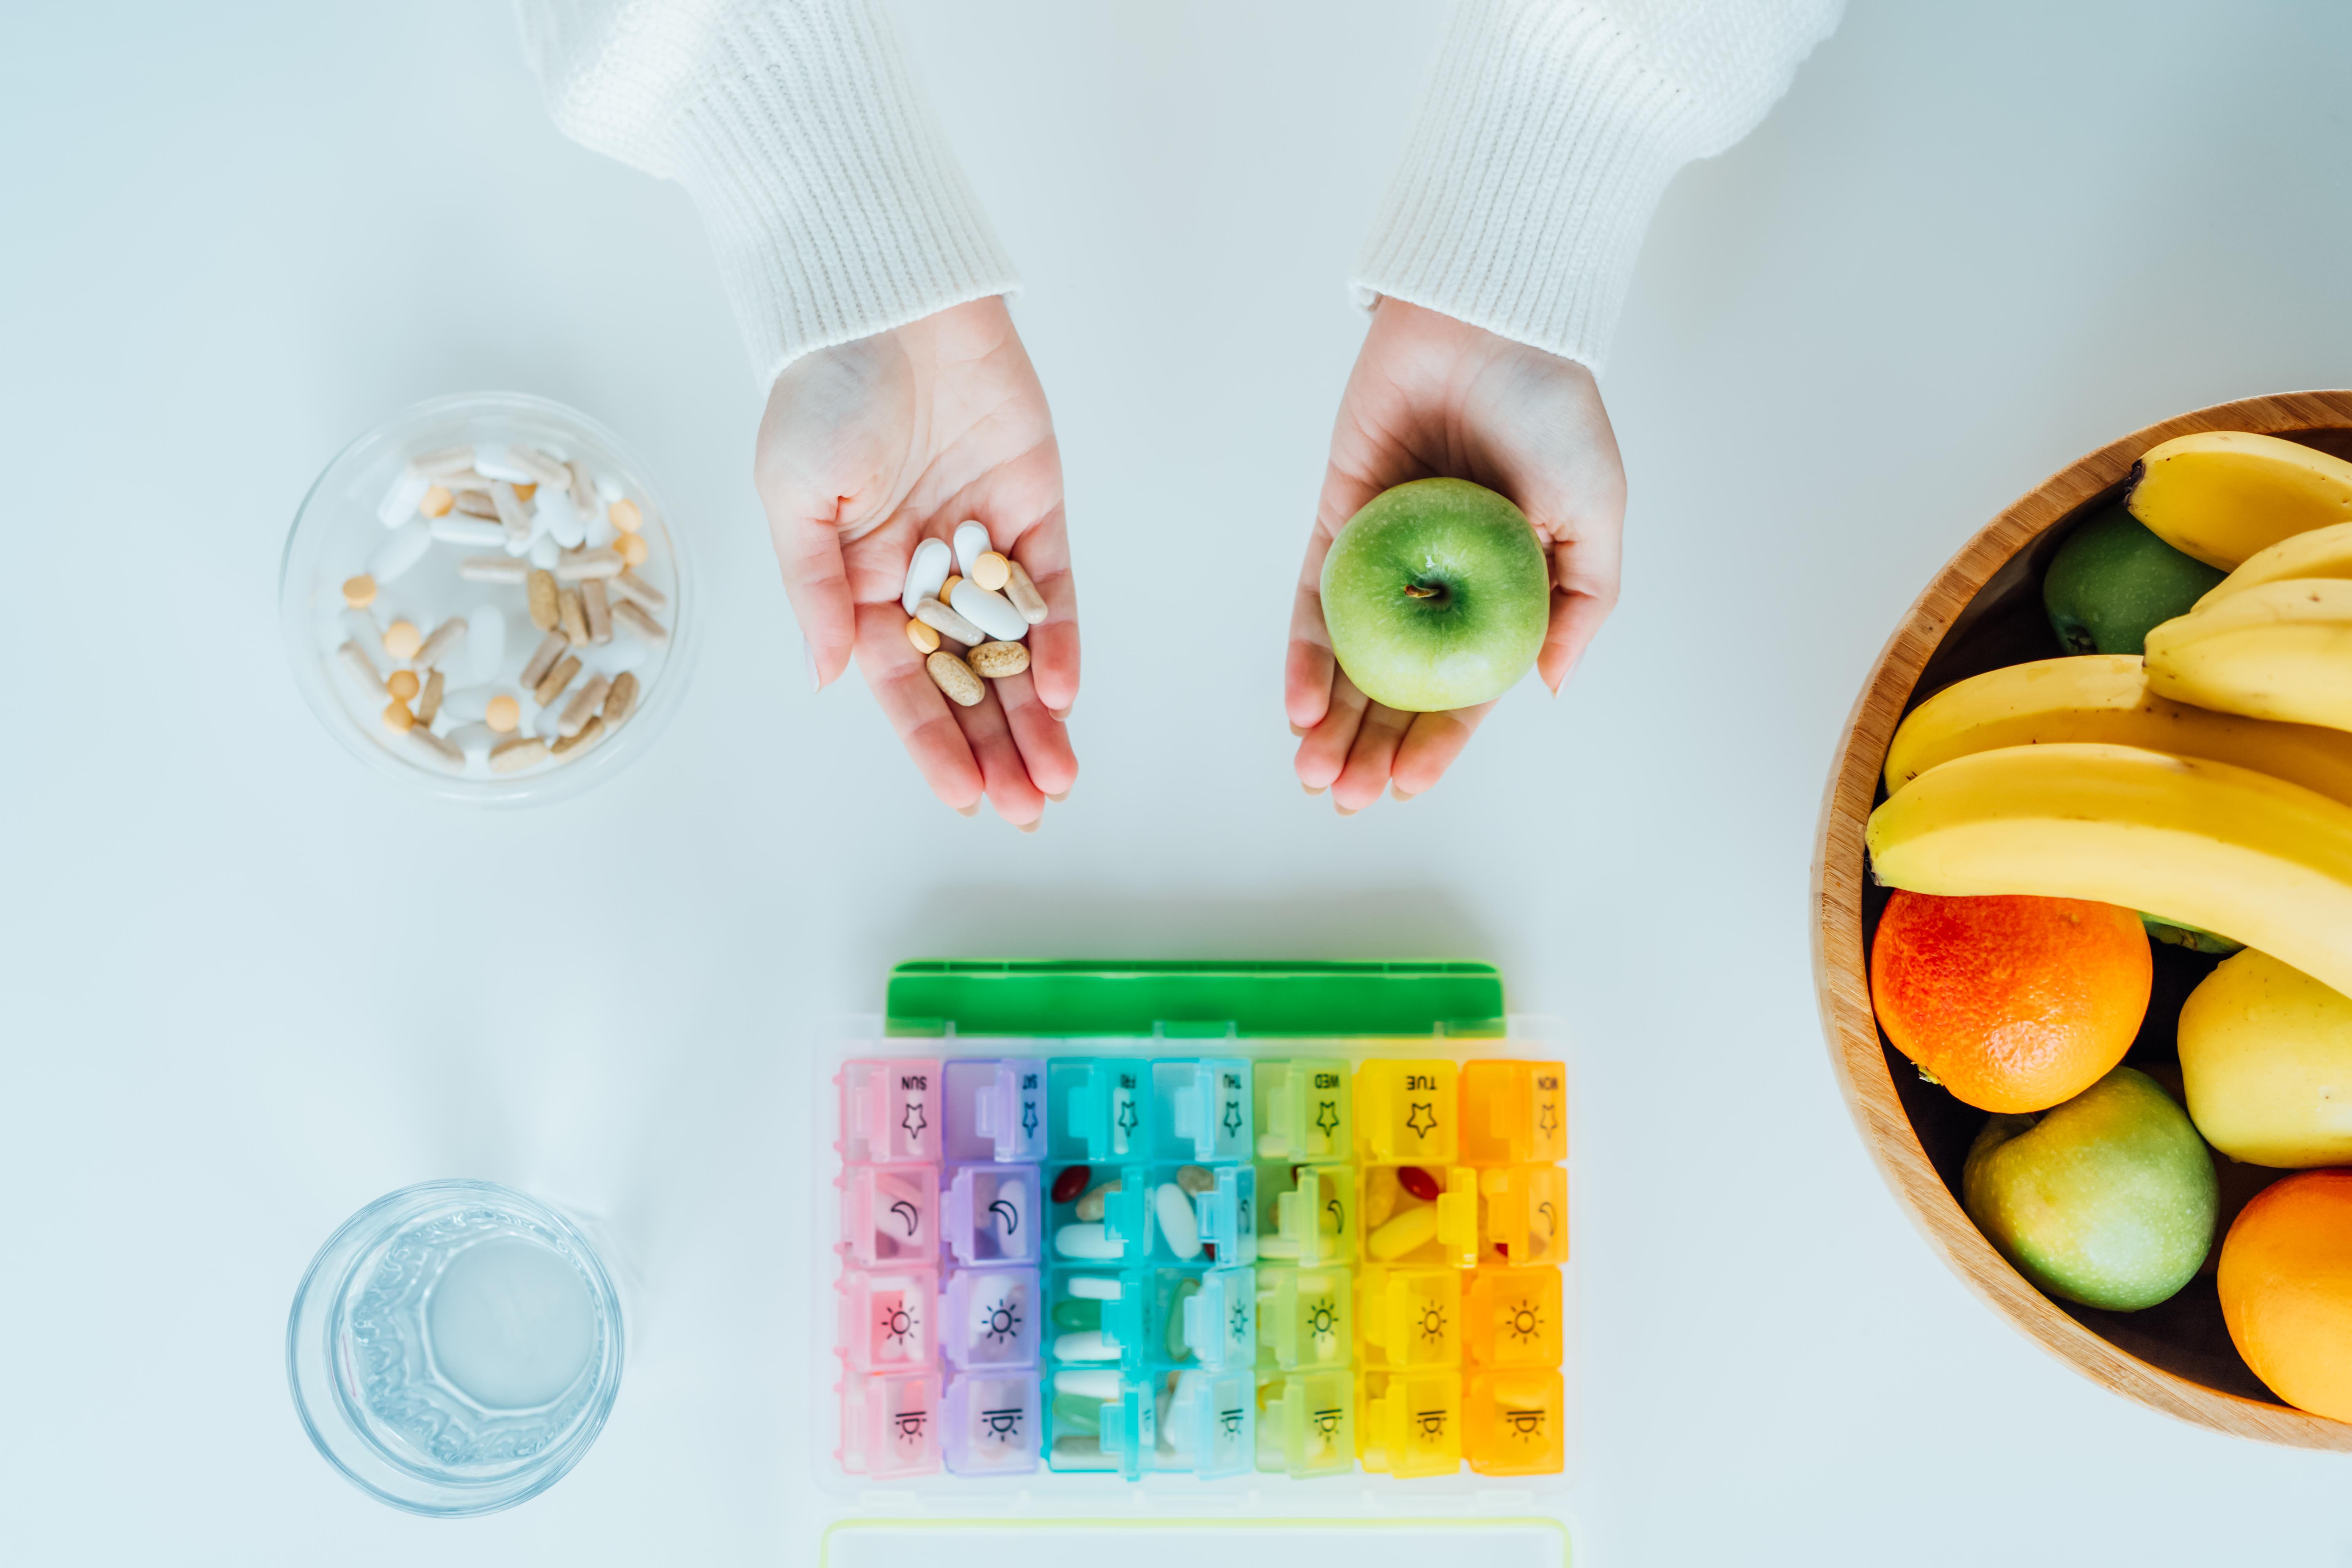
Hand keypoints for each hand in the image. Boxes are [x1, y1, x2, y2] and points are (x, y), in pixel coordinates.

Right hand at [755, 297, 1076, 824]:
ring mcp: (982, 541)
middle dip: (995, 748)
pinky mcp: (1033, 504)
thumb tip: (824, 679)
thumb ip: (815, 590)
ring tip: (1057, 778)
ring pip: (1014, 649)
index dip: (930, 742)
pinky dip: (1059, 638)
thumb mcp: (795, 497)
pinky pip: (1052, 586)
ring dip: (1034, 716)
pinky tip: (1064, 693)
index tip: (962, 797)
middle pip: (966, 681)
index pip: (900, 684)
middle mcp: (925, 572)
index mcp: (859, 581)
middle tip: (1028, 810)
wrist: (885, 299)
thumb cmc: (820, 391)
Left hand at [1286, 298, 1625, 810]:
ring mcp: (1384, 548)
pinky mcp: (1338, 512)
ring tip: (1313, 775)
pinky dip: (1304, 650)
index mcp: (1501, 586)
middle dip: (1368, 747)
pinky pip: (1314, 595)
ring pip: (1349, 652)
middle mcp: (1437, 577)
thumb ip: (1579, 603)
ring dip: (1330, 718)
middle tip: (1343, 801)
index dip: (1435, 742)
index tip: (1408, 789)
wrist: (1492, 322)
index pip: (1462, 685)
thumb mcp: (1595, 514)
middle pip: (1395, 682)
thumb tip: (1550, 689)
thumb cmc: (1555, 408)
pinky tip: (1298, 703)